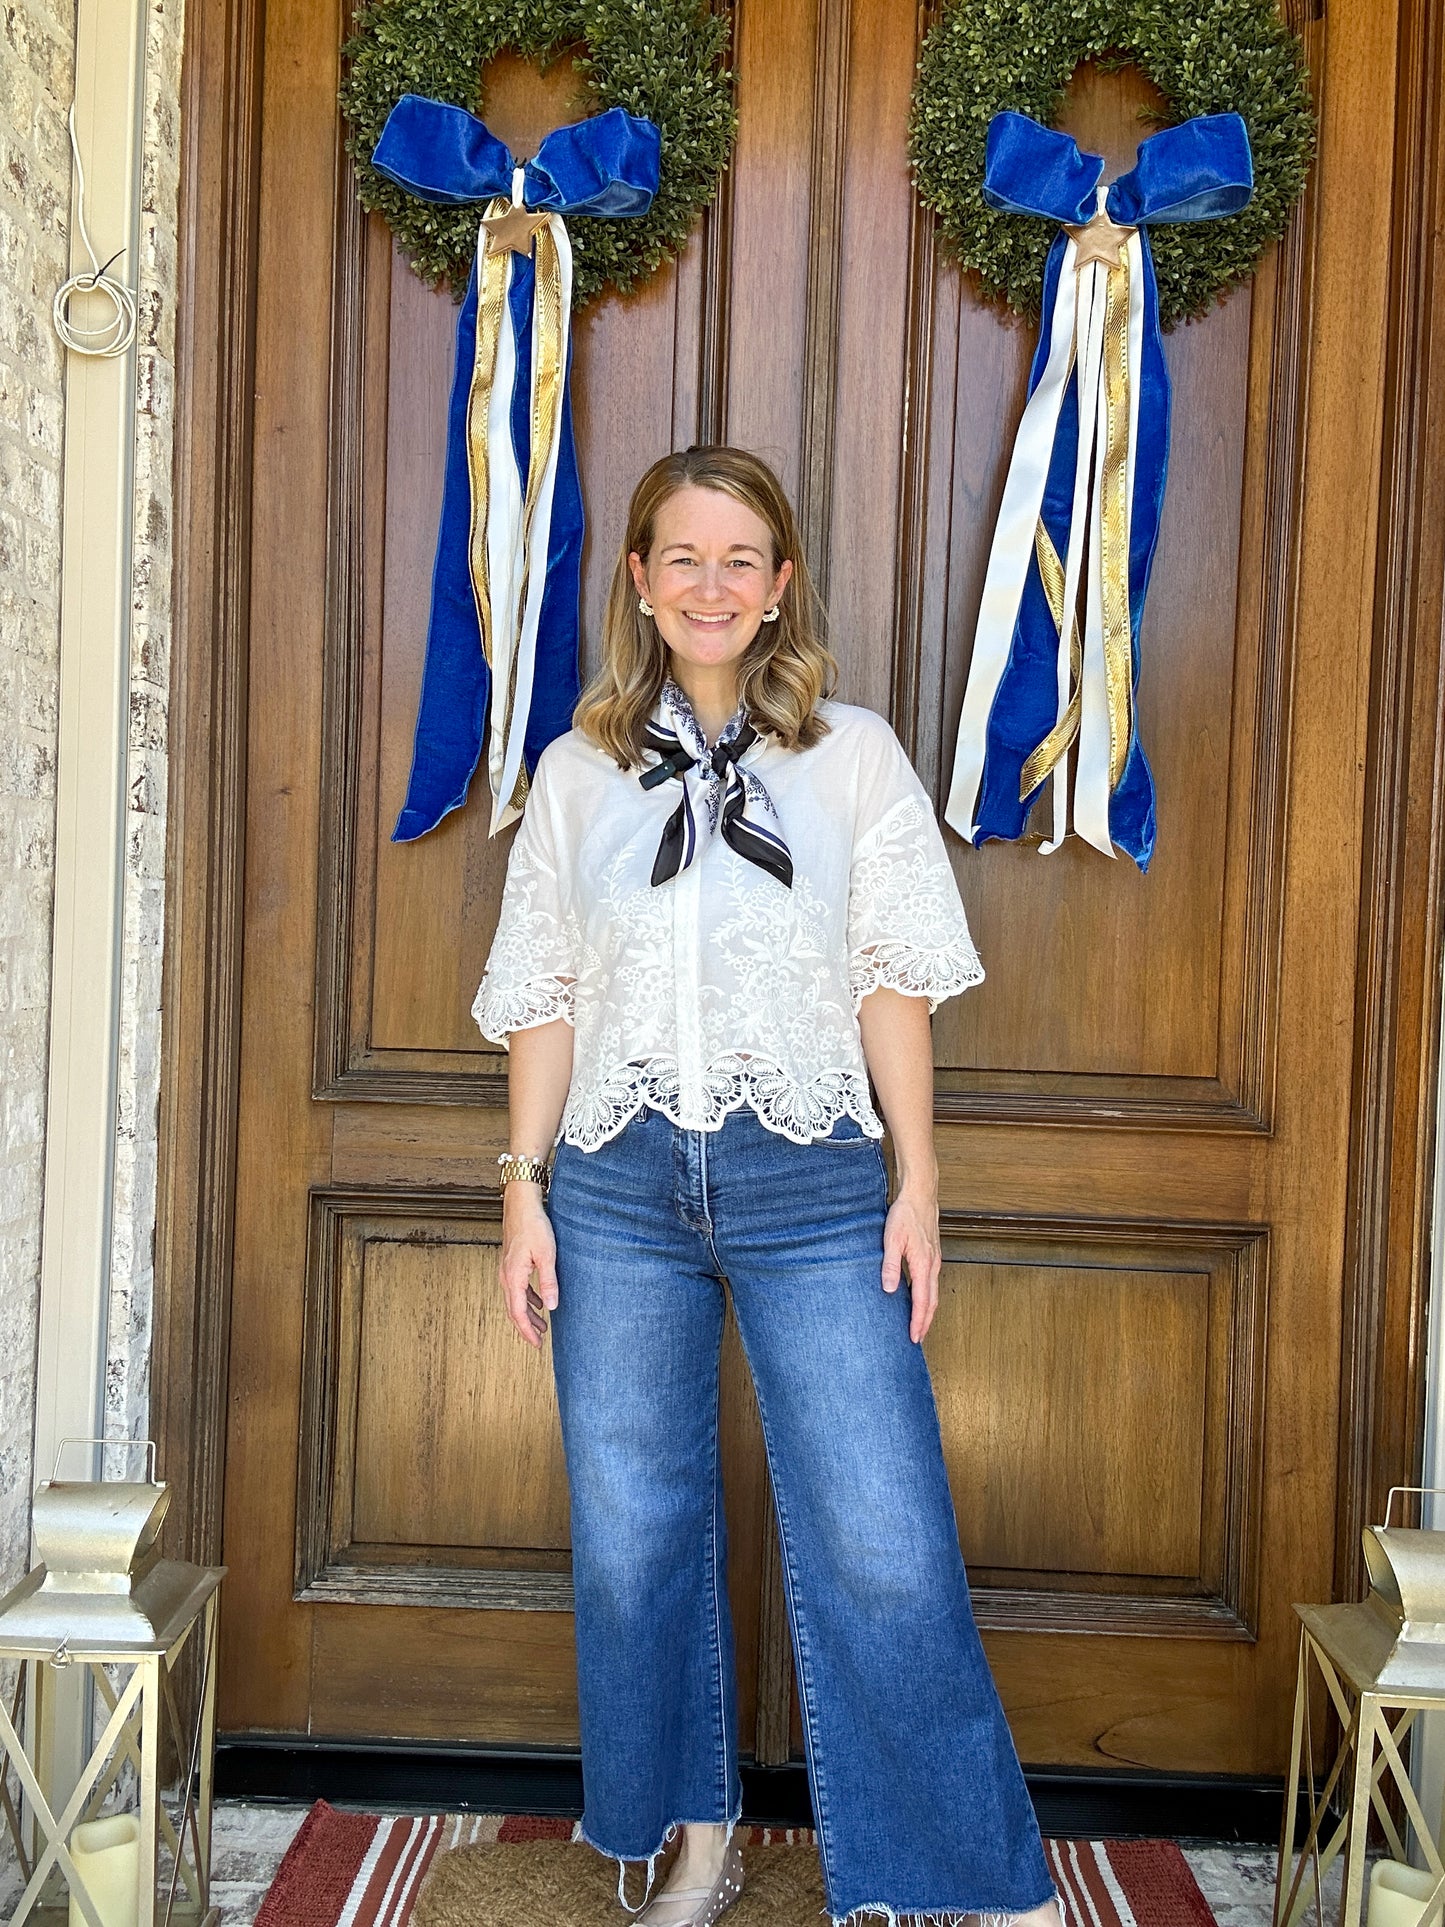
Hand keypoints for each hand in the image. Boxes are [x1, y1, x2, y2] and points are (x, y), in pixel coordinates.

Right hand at [500, 1184, 557, 1346]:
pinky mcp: (511, 1264)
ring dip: (528, 1315)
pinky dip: (527, 1300)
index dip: (527, 1331)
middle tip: (538, 1342)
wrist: (520, 1205)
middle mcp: (506, 1276)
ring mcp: (507, 1270)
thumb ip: (548, 1282)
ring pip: (515, 1300)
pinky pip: (518, 1289)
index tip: (536, 1344)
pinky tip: (539, 1303)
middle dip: (526, 1328)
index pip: (518, 1313)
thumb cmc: (533, 1226)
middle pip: (514, 1310)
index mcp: (513, 1277)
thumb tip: (551, 1307)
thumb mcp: (546, 1255)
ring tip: (542, 1327)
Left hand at [881, 1183, 941, 1343]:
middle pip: (932, 1302)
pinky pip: (932, 1282)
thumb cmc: (906, 1214)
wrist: (920, 1195)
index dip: (918, 1321)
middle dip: (926, 1322)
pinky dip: (927, 1297)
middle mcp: (933, 1266)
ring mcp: (935, 1260)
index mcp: (924, 1265)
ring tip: (919, 1324)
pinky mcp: (933, 1255)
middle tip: (917, 1338)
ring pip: (934, 1293)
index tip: (914, 1337)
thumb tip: (889, 1290)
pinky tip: (919, 1298)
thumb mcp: (892, 1239)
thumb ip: (890, 1265)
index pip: (922, 1301)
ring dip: (927, 1311)